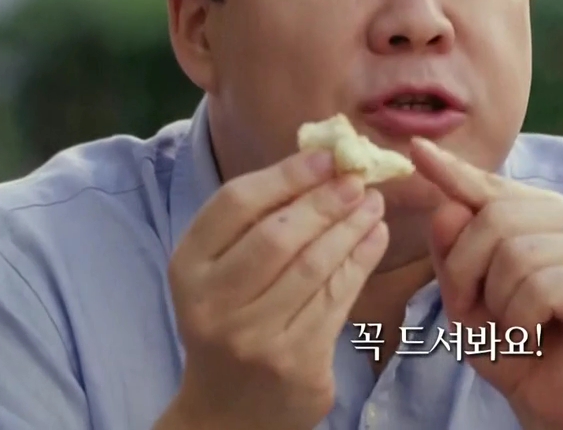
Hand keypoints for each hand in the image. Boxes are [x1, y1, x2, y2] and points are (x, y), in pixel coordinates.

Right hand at [158, 150, 388, 429]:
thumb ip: (257, 219)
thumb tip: (319, 160)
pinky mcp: (296, 363)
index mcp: (188, 268)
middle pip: (278, 235)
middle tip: (358, 180)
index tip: (325, 158)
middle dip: (325, 201)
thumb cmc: (229, 320)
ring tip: (373, 203)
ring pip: (316, 266)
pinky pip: (338, 299)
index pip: (235, 203)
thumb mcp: (220, 270)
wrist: (227, 410)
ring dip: (352, 227)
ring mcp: (255, 338)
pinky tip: (374, 238)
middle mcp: (215, 304)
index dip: (285, 175)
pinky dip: (361, 261)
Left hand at [412, 138, 562, 429]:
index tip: (416, 151)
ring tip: (517, 329)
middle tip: (482, 316)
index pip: (491, 186)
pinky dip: (522, 322)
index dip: (453, 172)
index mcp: (547, 215)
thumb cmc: (517, 348)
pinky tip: (538, 337)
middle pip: (494, 219)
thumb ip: (454, 252)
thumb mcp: (468, 298)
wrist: (561, 405)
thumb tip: (445, 205)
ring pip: (514, 254)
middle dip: (466, 274)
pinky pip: (538, 287)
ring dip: (498, 305)